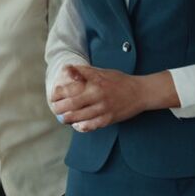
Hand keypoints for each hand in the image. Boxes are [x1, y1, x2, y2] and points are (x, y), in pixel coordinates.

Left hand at [51, 65, 176, 130]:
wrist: (140, 92)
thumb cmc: (118, 81)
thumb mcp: (101, 72)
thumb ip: (83, 71)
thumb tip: (66, 69)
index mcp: (95, 82)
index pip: (70, 88)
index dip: (58, 93)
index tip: (54, 95)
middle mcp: (98, 95)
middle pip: (72, 104)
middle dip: (59, 108)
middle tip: (55, 108)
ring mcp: (104, 108)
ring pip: (79, 117)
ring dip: (67, 119)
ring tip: (63, 118)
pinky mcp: (109, 119)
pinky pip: (91, 126)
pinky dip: (81, 127)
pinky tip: (77, 125)